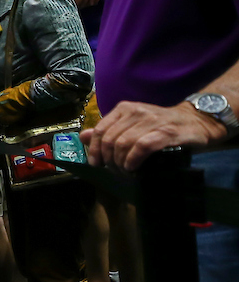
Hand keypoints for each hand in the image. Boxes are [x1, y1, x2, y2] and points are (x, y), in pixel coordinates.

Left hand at [82, 100, 226, 171]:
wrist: (196, 120)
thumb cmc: (161, 125)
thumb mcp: (132, 124)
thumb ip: (108, 130)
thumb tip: (84, 137)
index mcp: (124, 109)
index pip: (100, 130)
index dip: (95, 149)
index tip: (96, 163)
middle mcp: (136, 112)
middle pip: (111, 140)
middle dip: (109, 160)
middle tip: (115, 171)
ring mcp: (151, 121)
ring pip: (124, 144)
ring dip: (121, 163)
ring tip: (125, 172)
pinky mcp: (166, 132)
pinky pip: (142, 146)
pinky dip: (133, 160)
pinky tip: (133, 168)